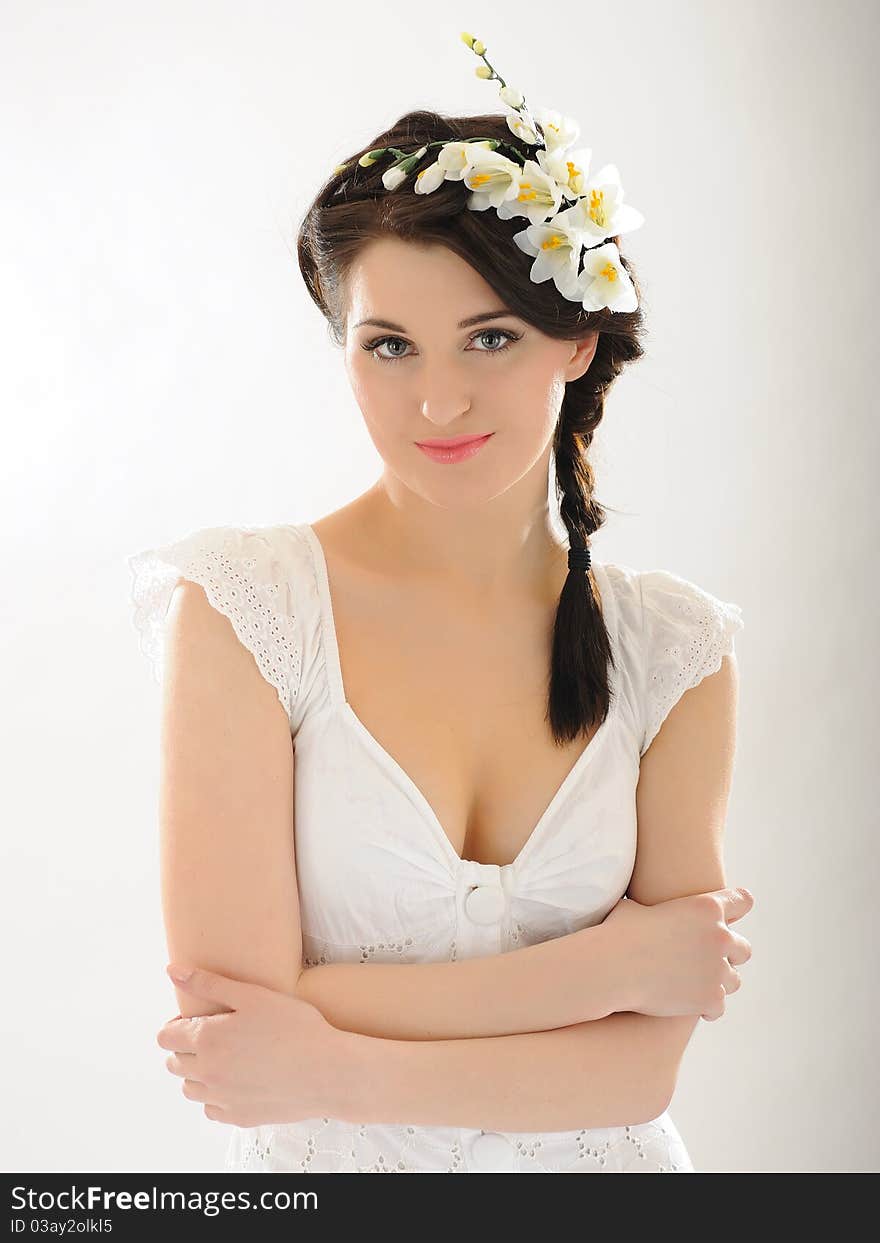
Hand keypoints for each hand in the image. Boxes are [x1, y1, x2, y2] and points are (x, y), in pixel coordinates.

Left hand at [156, 964, 358, 1127]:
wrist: (327, 1071)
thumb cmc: (295, 1027)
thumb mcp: (252, 995)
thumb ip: (208, 983)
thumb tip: (172, 971)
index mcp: (207, 1039)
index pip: (165, 1037)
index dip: (177, 1025)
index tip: (200, 1019)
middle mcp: (207, 1073)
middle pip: (174, 1063)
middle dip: (187, 1048)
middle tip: (219, 1035)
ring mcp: (221, 1099)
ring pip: (190, 1088)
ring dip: (200, 1073)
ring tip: (229, 1058)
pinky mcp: (238, 1118)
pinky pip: (212, 1109)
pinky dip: (218, 1096)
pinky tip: (241, 1080)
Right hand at [602, 886, 754, 1020]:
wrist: (612, 967)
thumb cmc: (617, 933)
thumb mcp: (637, 907)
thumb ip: (652, 907)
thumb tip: (639, 908)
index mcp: (706, 907)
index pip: (743, 901)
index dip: (737, 908)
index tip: (730, 918)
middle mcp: (720, 936)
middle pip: (743, 949)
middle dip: (728, 955)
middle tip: (706, 961)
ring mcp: (718, 969)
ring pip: (734, 980)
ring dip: (718, 983)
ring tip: (697, 986)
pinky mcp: (711, 998)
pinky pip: (719, 1007)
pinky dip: (707, 1008)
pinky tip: (692, 1007)